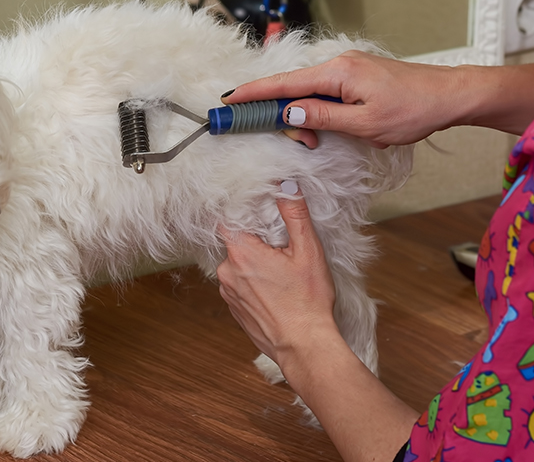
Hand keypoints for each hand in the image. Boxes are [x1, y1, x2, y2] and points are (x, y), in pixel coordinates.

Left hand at [218, 186, 420, 461]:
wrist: (303, 346)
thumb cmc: (307, 301)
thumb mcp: (308, 251)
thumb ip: (294, 215)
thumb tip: (287, 186)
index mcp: (240, 252)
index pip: (229, 218)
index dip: (244, 213)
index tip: (261, 213)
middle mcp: (226, 270)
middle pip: (235, 241)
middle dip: (256, 241)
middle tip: (281, 249)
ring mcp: (227, 291)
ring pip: (238, 264)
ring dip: (255, 263)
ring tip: (281, 274)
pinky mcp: (233, 307)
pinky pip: (239, 284)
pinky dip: (254, 283)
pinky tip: (275, 291)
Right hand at [222, 50, 465, 148]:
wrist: (450, 96)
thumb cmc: (414, 110)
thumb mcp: (364, 124)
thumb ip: (322, 117)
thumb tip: (288, 113)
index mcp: (337, 72)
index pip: (283, 83)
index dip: (253, 93)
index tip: (229, 99)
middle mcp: (338, 64)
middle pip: (293, 90)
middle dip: (290, 118)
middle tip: (304, 143)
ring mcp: (347, 68)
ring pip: (309, 94)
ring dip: (308, 118)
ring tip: (323, 139)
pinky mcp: (355, 75)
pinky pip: (325, 92)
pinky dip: (321, 111)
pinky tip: (334, 126)